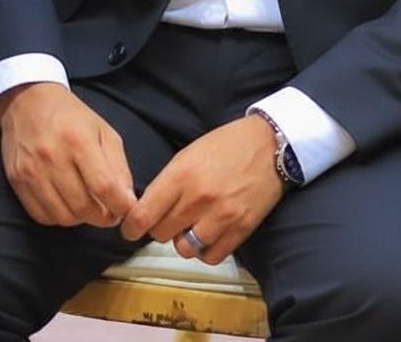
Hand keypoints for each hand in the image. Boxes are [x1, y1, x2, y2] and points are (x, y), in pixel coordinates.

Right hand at [0, 82, 136, 227]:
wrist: (28, 101)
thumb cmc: (71, 116)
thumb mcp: (103, 130)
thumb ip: (119, 166)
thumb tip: (128, 201)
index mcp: (79, 140)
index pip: (104, 186)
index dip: (120, 206)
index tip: (127, 210)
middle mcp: (53, 157)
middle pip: (83, 207)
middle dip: (102, 217)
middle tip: (109, 211)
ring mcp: (31, 171)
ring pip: (63, 217)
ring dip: (81, 219)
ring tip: (88, 205)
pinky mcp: (16, 181)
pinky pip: (41, 216)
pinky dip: (58, 216)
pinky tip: (66, 203)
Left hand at [120, 114, 284, 263]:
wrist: (270, 144)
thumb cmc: (227, 144)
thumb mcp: (190, 152)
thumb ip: (169, 181)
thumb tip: (148, 208)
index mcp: (182, 174)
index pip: (144, 215)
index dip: (132, 227)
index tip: (131, 229)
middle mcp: (198, 198)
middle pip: (161, 234)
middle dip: (161, 228)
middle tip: (170, 218)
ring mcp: (221, 216)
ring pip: (184, 249)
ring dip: (184, 240)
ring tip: (192, 225)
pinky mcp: (240, 229)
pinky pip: (211, 256)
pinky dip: (206, 250)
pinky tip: (209, 234)